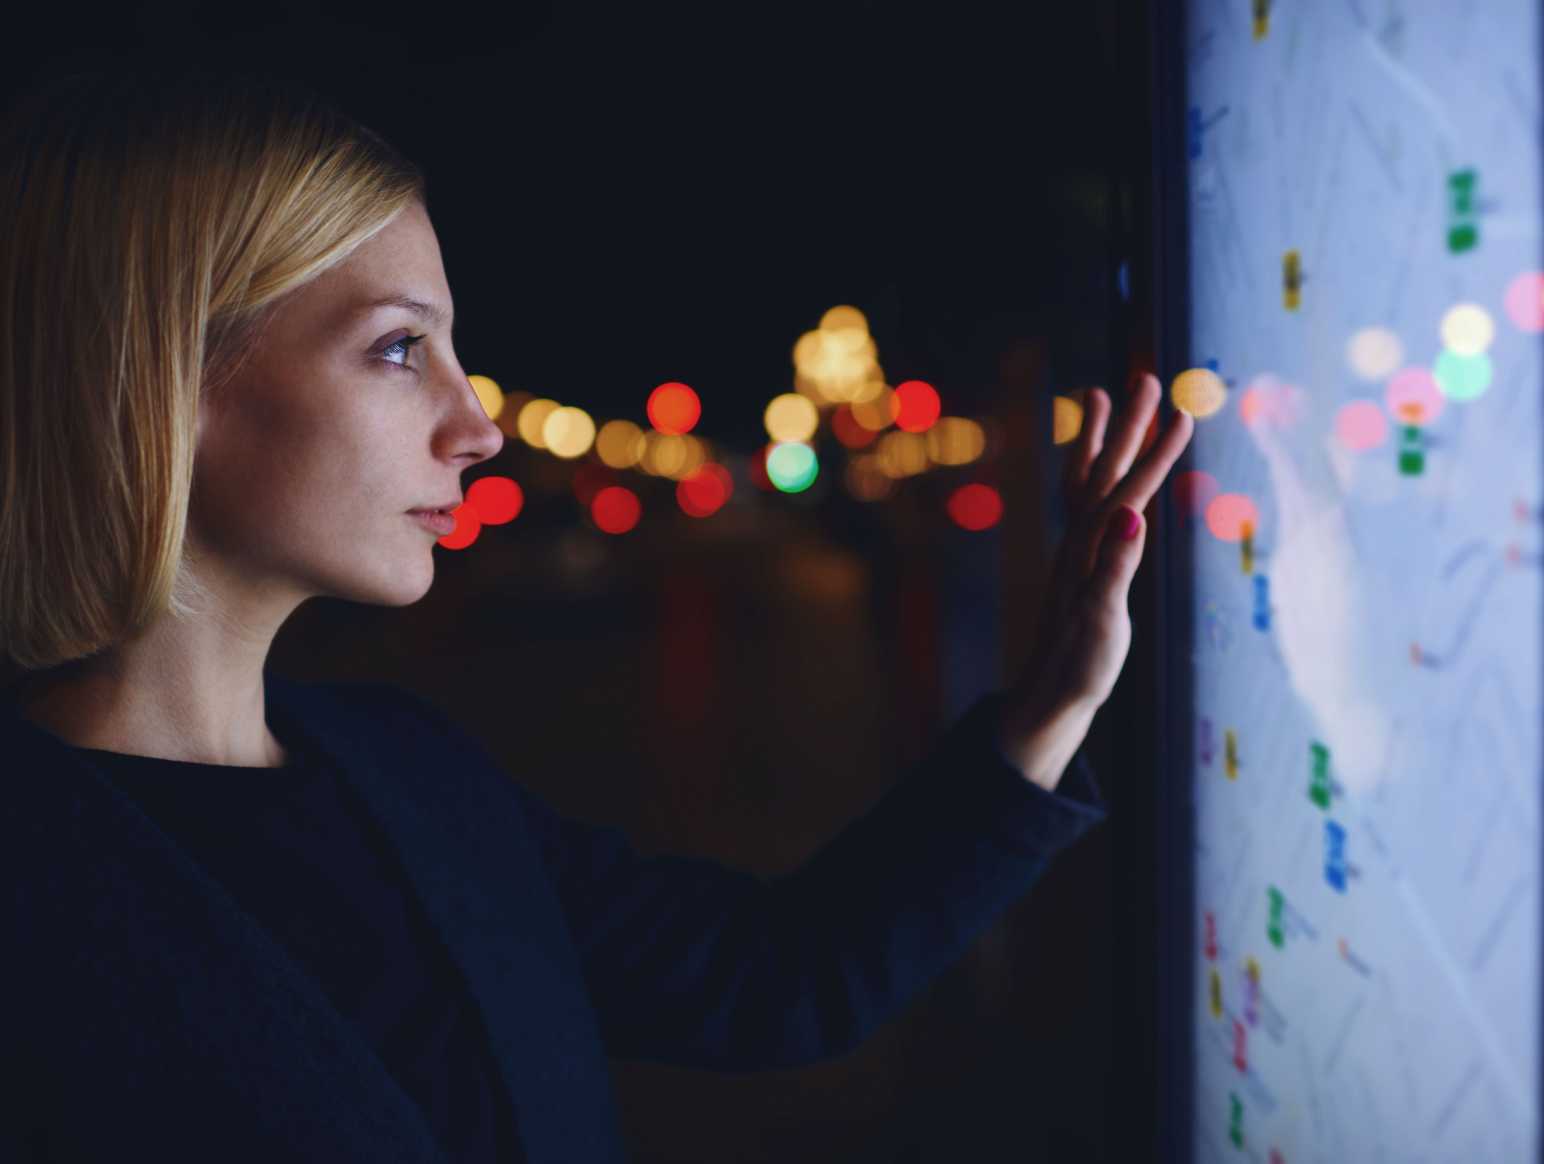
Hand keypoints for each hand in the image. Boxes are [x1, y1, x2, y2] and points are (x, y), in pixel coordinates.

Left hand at [999, 373, 1194, 772]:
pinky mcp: (1081, 563)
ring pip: (1089, 479)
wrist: (1050, 694)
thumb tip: (1131, 516)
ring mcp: (1078, 549)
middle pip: (1106, 469)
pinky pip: (1087, 504)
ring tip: (1102, 396)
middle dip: (1130, 424)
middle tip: (1147, 377)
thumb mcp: (1104, 619)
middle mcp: (1081, 540)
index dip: (1157, 452)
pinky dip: (1095, 474)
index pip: (1130, 489)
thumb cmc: (1079, 665)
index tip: (1184, 412)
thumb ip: (1115, 567)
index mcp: (1091, 548)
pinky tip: (1104, 469)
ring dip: (1101, 437)